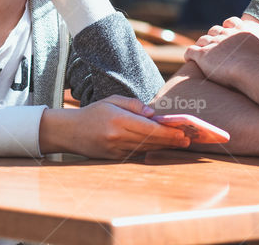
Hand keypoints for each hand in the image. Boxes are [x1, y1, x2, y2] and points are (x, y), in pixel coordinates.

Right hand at [40, 95, 191, 159]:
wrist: (70, 132)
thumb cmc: (93, 112)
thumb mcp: (112, 100)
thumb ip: (134, 105)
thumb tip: (153, 114)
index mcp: (118, 121)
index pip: (149, 128)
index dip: (168, 132)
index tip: (183, 132)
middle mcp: (118, 137)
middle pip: (151, 141)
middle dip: (171, 140)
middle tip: (188, 139)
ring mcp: (116, 150)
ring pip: (146, 149)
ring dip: (164, 147)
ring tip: (180, 143)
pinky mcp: (115, 158)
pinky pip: (137, 154)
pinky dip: (151, 150)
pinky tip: (162, 147)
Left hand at [184, 26, 258, 86]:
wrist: (249, 70)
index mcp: (241, 31)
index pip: (231, 22)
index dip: (228, 27)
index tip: (228, 33)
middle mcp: (225, 33)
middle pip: (215, 30)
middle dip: (213, 36)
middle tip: (213, 45)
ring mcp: (212, 43)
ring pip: (202, 39)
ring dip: (201, 45)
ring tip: (201, 53)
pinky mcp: (201, 54)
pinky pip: (191, 51)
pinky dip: (190, 55)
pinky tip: (190, 60)